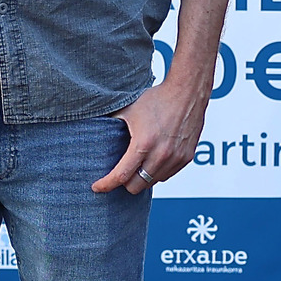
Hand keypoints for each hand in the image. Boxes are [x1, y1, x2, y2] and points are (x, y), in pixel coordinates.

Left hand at [93, 71, 206, 194]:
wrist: (187, 92)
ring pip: (152, 182)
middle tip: (119, 174)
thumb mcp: (128, 109)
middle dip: (124, 183)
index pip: (121, 176)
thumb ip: (110, 123)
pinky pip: (167, 175)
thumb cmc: (158, 98)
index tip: (97, 187)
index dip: (106, 184)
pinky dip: (157, 172)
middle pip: (136, 186)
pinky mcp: (186, 158)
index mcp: (144, 144)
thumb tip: (94, 132)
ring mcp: (175, 158)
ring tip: (137, 165)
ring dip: (142, 177)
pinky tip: (152, 160)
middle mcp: (161, 155)